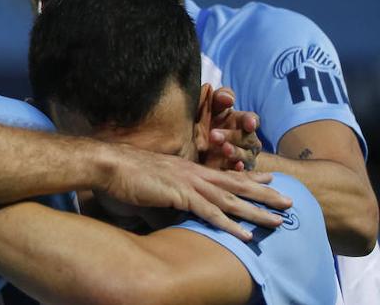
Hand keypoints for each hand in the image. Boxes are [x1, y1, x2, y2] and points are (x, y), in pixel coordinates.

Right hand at [100, 142, 290, 240]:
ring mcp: (189, 183)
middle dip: (265, 194)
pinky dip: (230, 225)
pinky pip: (211, 213)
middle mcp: (195, 173)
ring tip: (278, 221)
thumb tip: (178, 208)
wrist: (111, 165)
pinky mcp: (181, 195)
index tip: (270, 179)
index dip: (249, 177)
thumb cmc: (128, 174)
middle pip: (237, 185)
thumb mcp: (157, 182)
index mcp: (189, 168)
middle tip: (289, 201)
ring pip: (231, 200)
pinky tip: (246, 235)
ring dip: (256, 212)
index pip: (226, 172)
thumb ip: (172, 194)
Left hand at [202, 86, 261, 171]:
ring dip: (236, 152)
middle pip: (247, 139)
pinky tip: (235, 166)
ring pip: (246, 156)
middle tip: (214, 135)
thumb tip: (228, 98)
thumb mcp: (208, 106)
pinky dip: (239, 170)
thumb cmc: (203, 119)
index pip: (251, 120)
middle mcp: (245, 140)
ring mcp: (241, 157)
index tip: (248, 123)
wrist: (187, 144)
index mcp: (239, 121)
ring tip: (224, 149)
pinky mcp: (232, 171)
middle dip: (233, 136)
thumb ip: (218, 98)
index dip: (251, 121)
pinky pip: (241, 173)